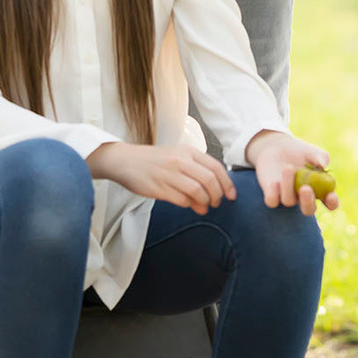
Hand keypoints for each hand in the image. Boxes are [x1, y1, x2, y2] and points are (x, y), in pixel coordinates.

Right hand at [87, 141, 235, 213]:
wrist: (125, 160)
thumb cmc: (154, 160)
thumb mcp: (177, 158)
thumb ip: (196, 173)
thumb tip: (212, 195)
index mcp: (187, 151)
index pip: (215, 167)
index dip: (227, 183)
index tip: (231, 195)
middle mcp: (180, 160)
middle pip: (209, 180)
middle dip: (217, 195)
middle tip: (216, 203)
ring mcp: (169, 174)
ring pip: (197, 191)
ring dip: (204, 202)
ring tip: (204, 207)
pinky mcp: (158, 187)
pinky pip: (181, 199)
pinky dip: (188, 204)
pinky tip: (188, 205)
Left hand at [242, 130, 339, 215]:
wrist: (277, 147)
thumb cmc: (300, 151)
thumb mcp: (312, 151)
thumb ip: (321, 157)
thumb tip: (323, 165)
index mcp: (320, 190)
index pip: (330, 203)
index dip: (332, 202)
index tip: (331, 196)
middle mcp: (304, 198)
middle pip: (308, 210)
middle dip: (308, 202)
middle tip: (305, 188)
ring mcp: (288, 198)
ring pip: (288, 201)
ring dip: (288, 185)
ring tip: (288, 167)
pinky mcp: (272, 196)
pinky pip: (272, 201)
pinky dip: (273, 193)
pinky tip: (275, 181)